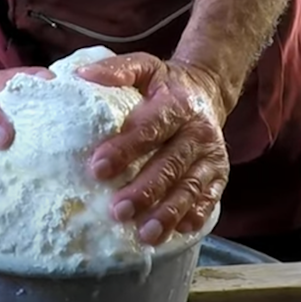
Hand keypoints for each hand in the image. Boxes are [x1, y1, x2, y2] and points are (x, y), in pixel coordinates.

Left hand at [78, 53, 230, 245]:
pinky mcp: (219, 173)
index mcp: (177, 104)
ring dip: (169, 212)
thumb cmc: (165, 83)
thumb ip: (116, 70)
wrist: (206, 89)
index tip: (98, 168)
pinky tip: (178, 230)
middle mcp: (198, 130)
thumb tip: (82, 76)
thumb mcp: (144, 67)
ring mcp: (210, 154)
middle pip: (171, 164)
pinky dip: (195, 215)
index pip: (150, 128)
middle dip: (145, 190)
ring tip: (146, 234)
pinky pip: (209, 197)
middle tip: (118, 211)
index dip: (125, 149)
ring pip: (190, 186)